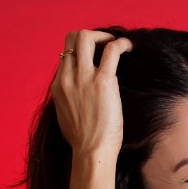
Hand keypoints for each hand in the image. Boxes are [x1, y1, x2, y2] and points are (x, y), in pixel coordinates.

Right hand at [51, 29, 132, 156]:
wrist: (91, 153)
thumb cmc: (83, 144)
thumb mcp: (66, 119)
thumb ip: (69, 103)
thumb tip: (78, 100)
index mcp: (58, 87)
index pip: (65, 56)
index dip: (80, 52)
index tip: (94, 57)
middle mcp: (67, 78)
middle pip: (71, 39)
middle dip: (89, 36)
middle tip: (103, 44)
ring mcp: (83, 78)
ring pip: (86, 37)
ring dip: (102, 35)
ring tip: (115, 42)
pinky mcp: (102, 81)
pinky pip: (111, 50)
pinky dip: (121, 43)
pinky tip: (129, 47)